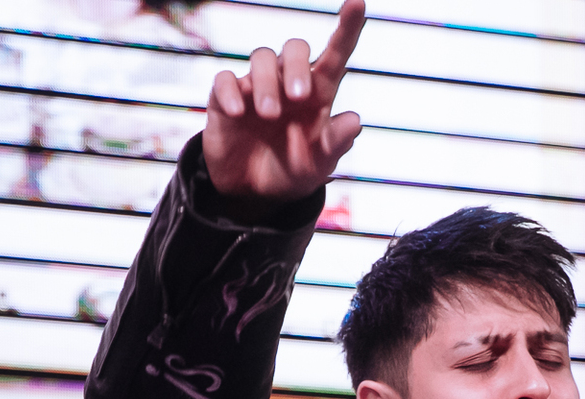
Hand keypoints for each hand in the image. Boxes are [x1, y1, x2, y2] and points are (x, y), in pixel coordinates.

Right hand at [203, 0, 365, 206]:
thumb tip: (355, 120)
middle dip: (298, 65)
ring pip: (262, 57)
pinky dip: (231, 92)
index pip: (336, 54)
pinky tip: (239, 113)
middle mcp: (288, 82)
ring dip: (267, 82)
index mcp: (319, 93)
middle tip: (299, 97)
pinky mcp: (226, 98)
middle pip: (296, 48)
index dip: (347, 28)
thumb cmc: (294, 170)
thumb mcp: (319, 165)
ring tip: (269, 115)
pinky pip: (225, 80)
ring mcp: (256, 87)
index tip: (358, 3)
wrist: (255, 193)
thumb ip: (336, 144)